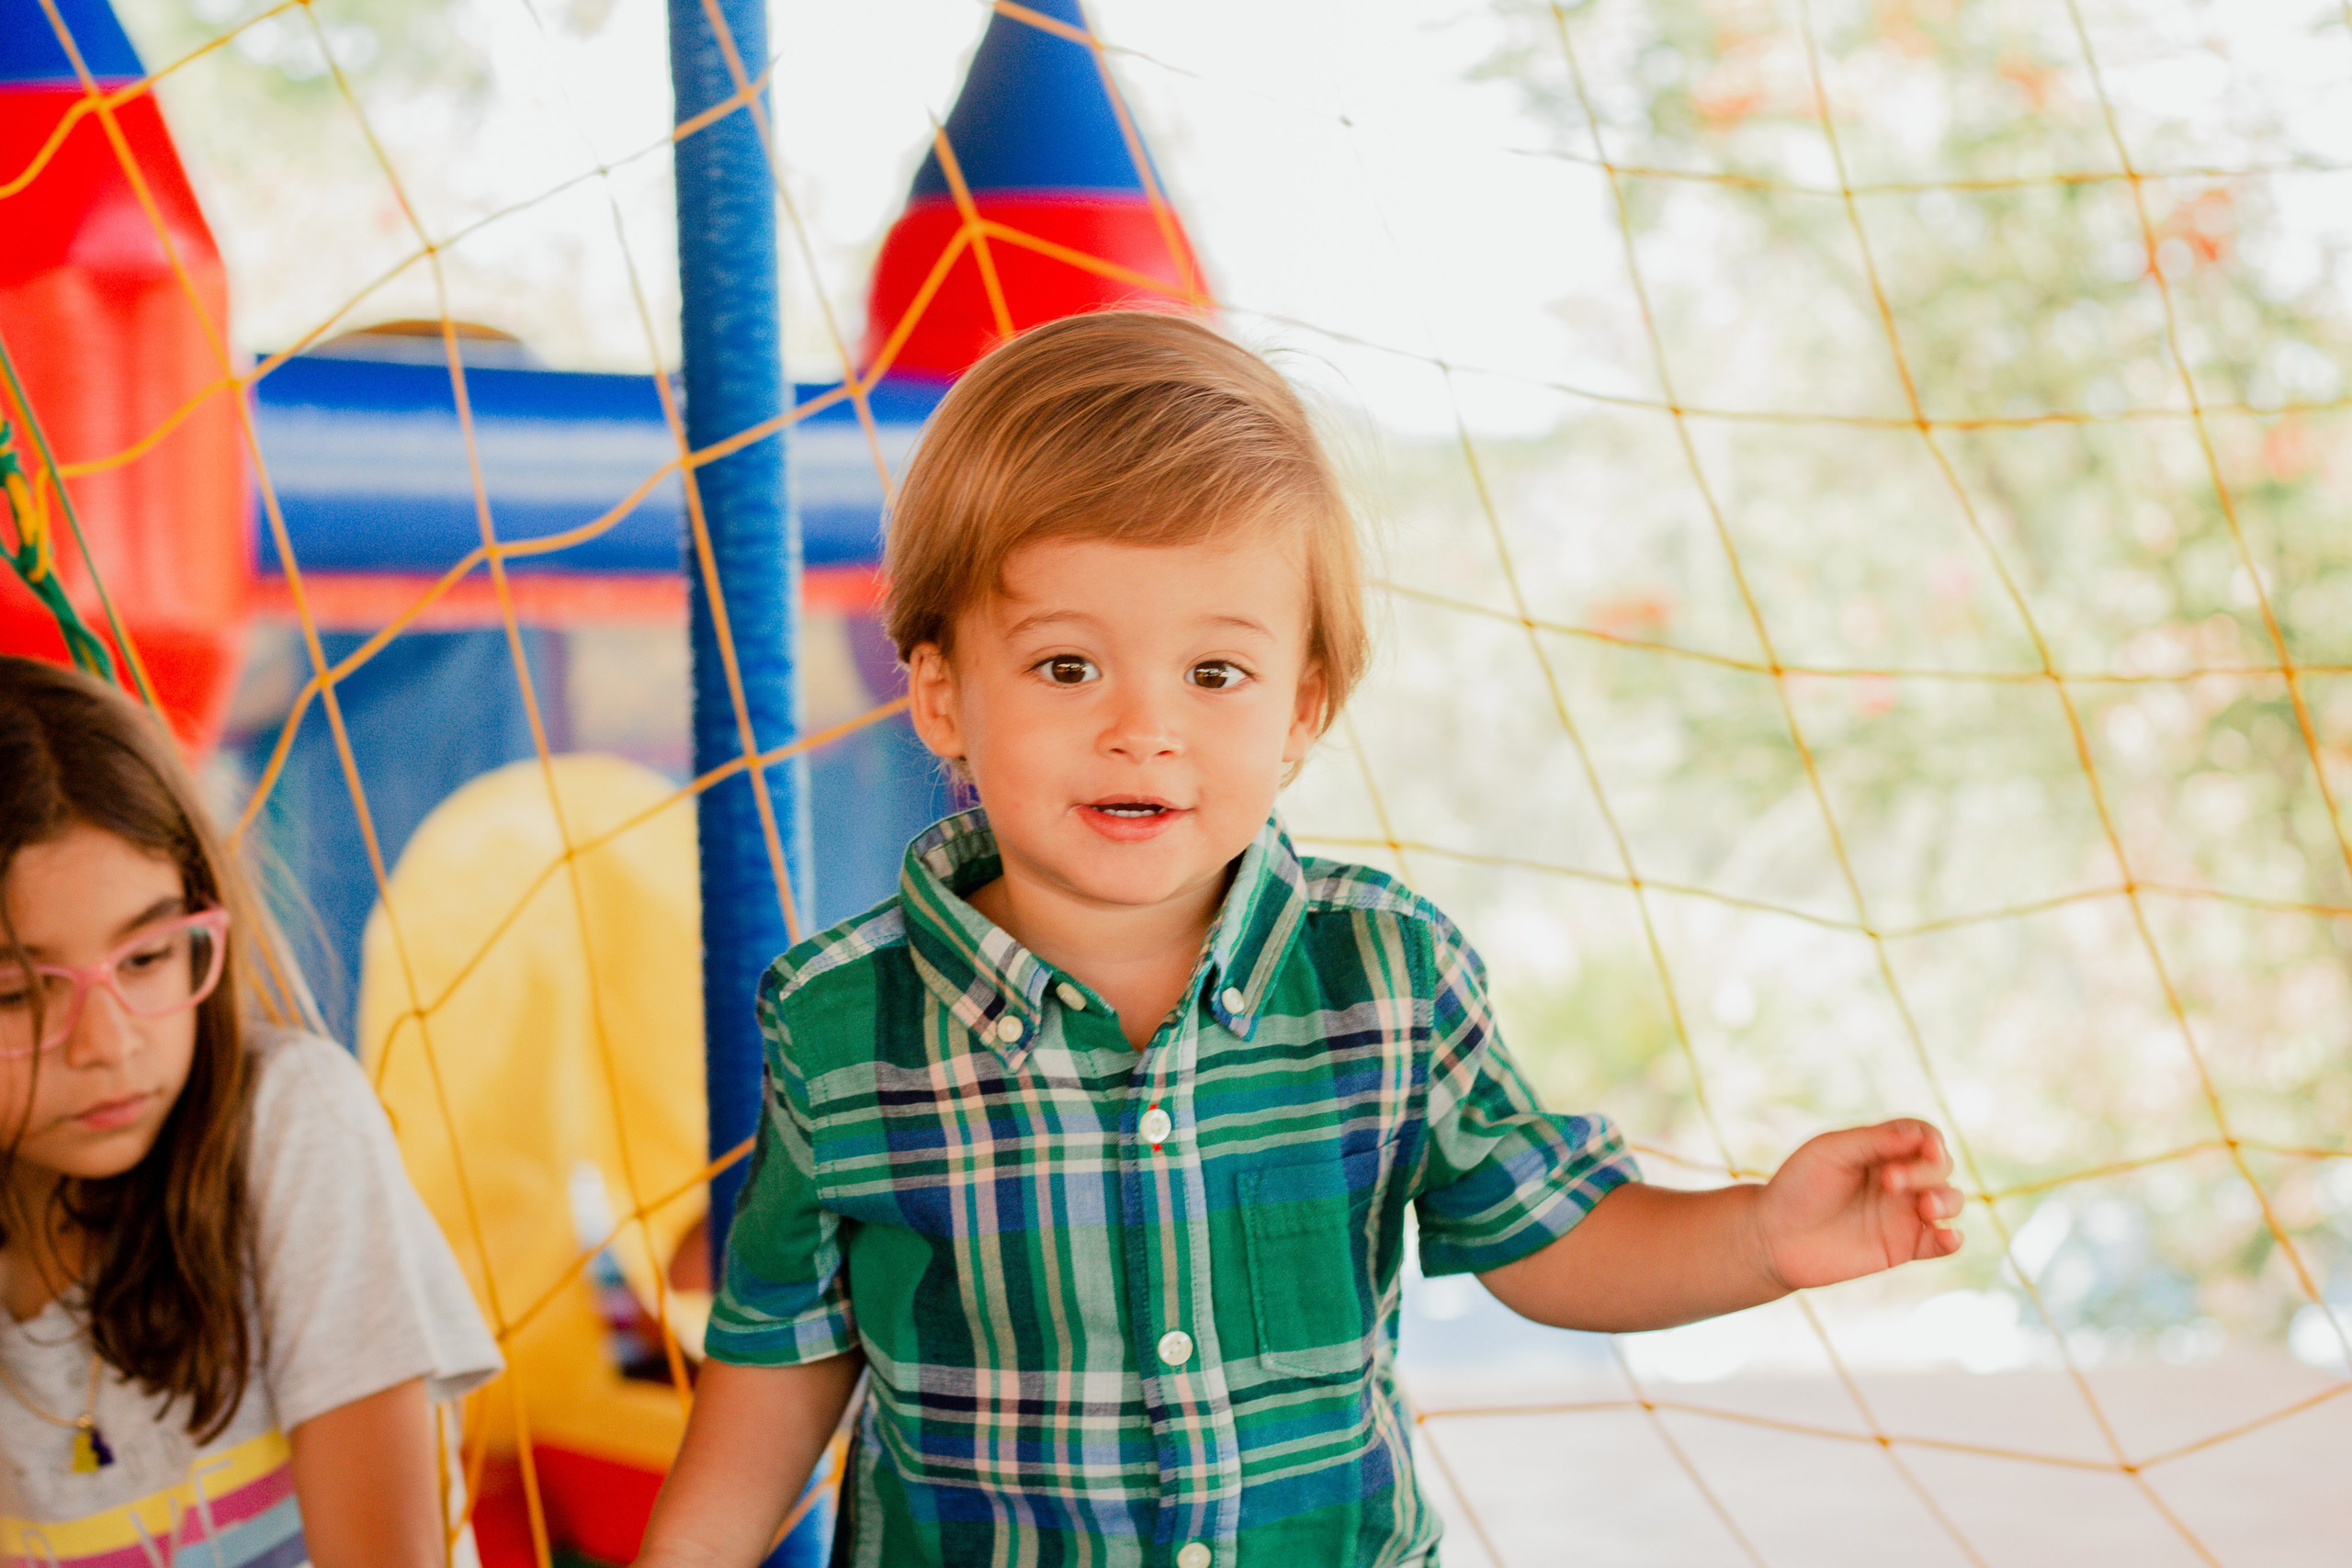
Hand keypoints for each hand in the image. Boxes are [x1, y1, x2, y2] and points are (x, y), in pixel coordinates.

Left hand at [1750, 1119, 1963, 1290]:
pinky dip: (1952, 1239)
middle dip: (1927, 1171)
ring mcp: (1903, 1213)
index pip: (1924, 1137)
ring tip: (1925, 1208)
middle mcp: (1900, 1178)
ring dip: (1948, 1200)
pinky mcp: (1903, 1246)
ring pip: (1951, 1200)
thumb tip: (1920, 1136)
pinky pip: (1942, 1243)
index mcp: (1882, 1150)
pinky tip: (1948, 1236)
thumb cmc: (1798, 1186)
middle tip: (1890, 1182)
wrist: (1775, 1237)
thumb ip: (1873, 1140)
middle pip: (1941, 1166)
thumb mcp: (1830, 1152)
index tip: (1924, 1149)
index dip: (1931, 1141)